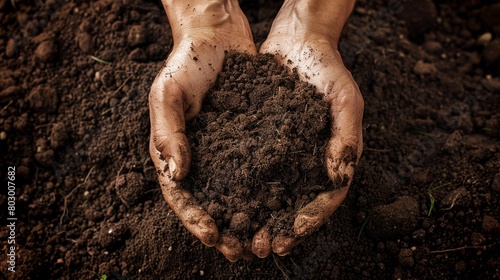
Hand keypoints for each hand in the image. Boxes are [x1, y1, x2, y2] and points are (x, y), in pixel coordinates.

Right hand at [149, 0, 255, 260]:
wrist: (216, 37)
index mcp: (175, 153)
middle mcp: (201, 158)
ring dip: (250, 218)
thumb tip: (177, 175)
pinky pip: (259, 169)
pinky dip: (269, 190)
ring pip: (238, 193)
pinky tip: (283, 204)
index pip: (181, 196)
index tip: (213, 236)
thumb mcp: (167, 94)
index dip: (195, 218)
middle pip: (211, 203)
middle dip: (227, 230)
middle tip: (242, 251)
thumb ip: (168, 134)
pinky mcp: (250, 140)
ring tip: (265, 238)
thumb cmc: (185, 64)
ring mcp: (226, 151)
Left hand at [254, 0, 362, 256]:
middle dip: (279, 228)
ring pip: (270, 194)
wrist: (298, 43)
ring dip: (257, 217)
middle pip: (295, 204)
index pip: (326, 198)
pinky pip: (250, 170)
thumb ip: (346, 137)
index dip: (311, 218)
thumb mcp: (346, 100)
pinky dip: (239, 189)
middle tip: (262, 247)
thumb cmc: (328, 70)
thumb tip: (339, 177)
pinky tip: (224, 202)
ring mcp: (283, 154)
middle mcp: (308, 162)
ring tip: (240, 236)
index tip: (293, 232)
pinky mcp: (260, 142)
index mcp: (333, 158)